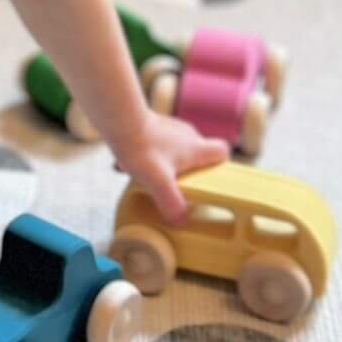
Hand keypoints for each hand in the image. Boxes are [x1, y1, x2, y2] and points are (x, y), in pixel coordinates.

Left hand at [111, 110, 227, 224]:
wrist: (118, 121)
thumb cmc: (141, 148)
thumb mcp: (159, 183)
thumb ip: (173, 204)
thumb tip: (181, 220)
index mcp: (195, 147)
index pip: (222, 151)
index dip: (220, 165)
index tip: (209, 178)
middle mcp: (186, 134)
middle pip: (198, 153)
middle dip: (187, 170)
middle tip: (174, 184)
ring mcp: (169, 127)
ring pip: (174, 149)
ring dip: (164, 164)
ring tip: (147, 175)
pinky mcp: (151, 124)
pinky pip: (155, 144)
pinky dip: (147, 156)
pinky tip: (129, 165)